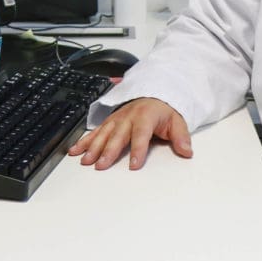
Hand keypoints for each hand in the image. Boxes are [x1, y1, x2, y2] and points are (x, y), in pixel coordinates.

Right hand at [68, 97, 192, 169]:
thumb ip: (181, 137)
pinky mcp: (109, 122)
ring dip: (93, 147)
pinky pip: (95, 131)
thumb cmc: (164, 111)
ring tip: (85, 161)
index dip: (138, 150)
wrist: (154, 94)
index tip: (134, 166)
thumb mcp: (178, 121)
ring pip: (103, 134)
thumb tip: (187, 151)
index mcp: (146, 116)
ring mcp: (117, 119)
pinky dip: (84, 141)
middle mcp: (128, 117)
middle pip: (118, 136)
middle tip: (101, 165)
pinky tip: (75, 151)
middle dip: (109, 151)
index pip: (141, 134)